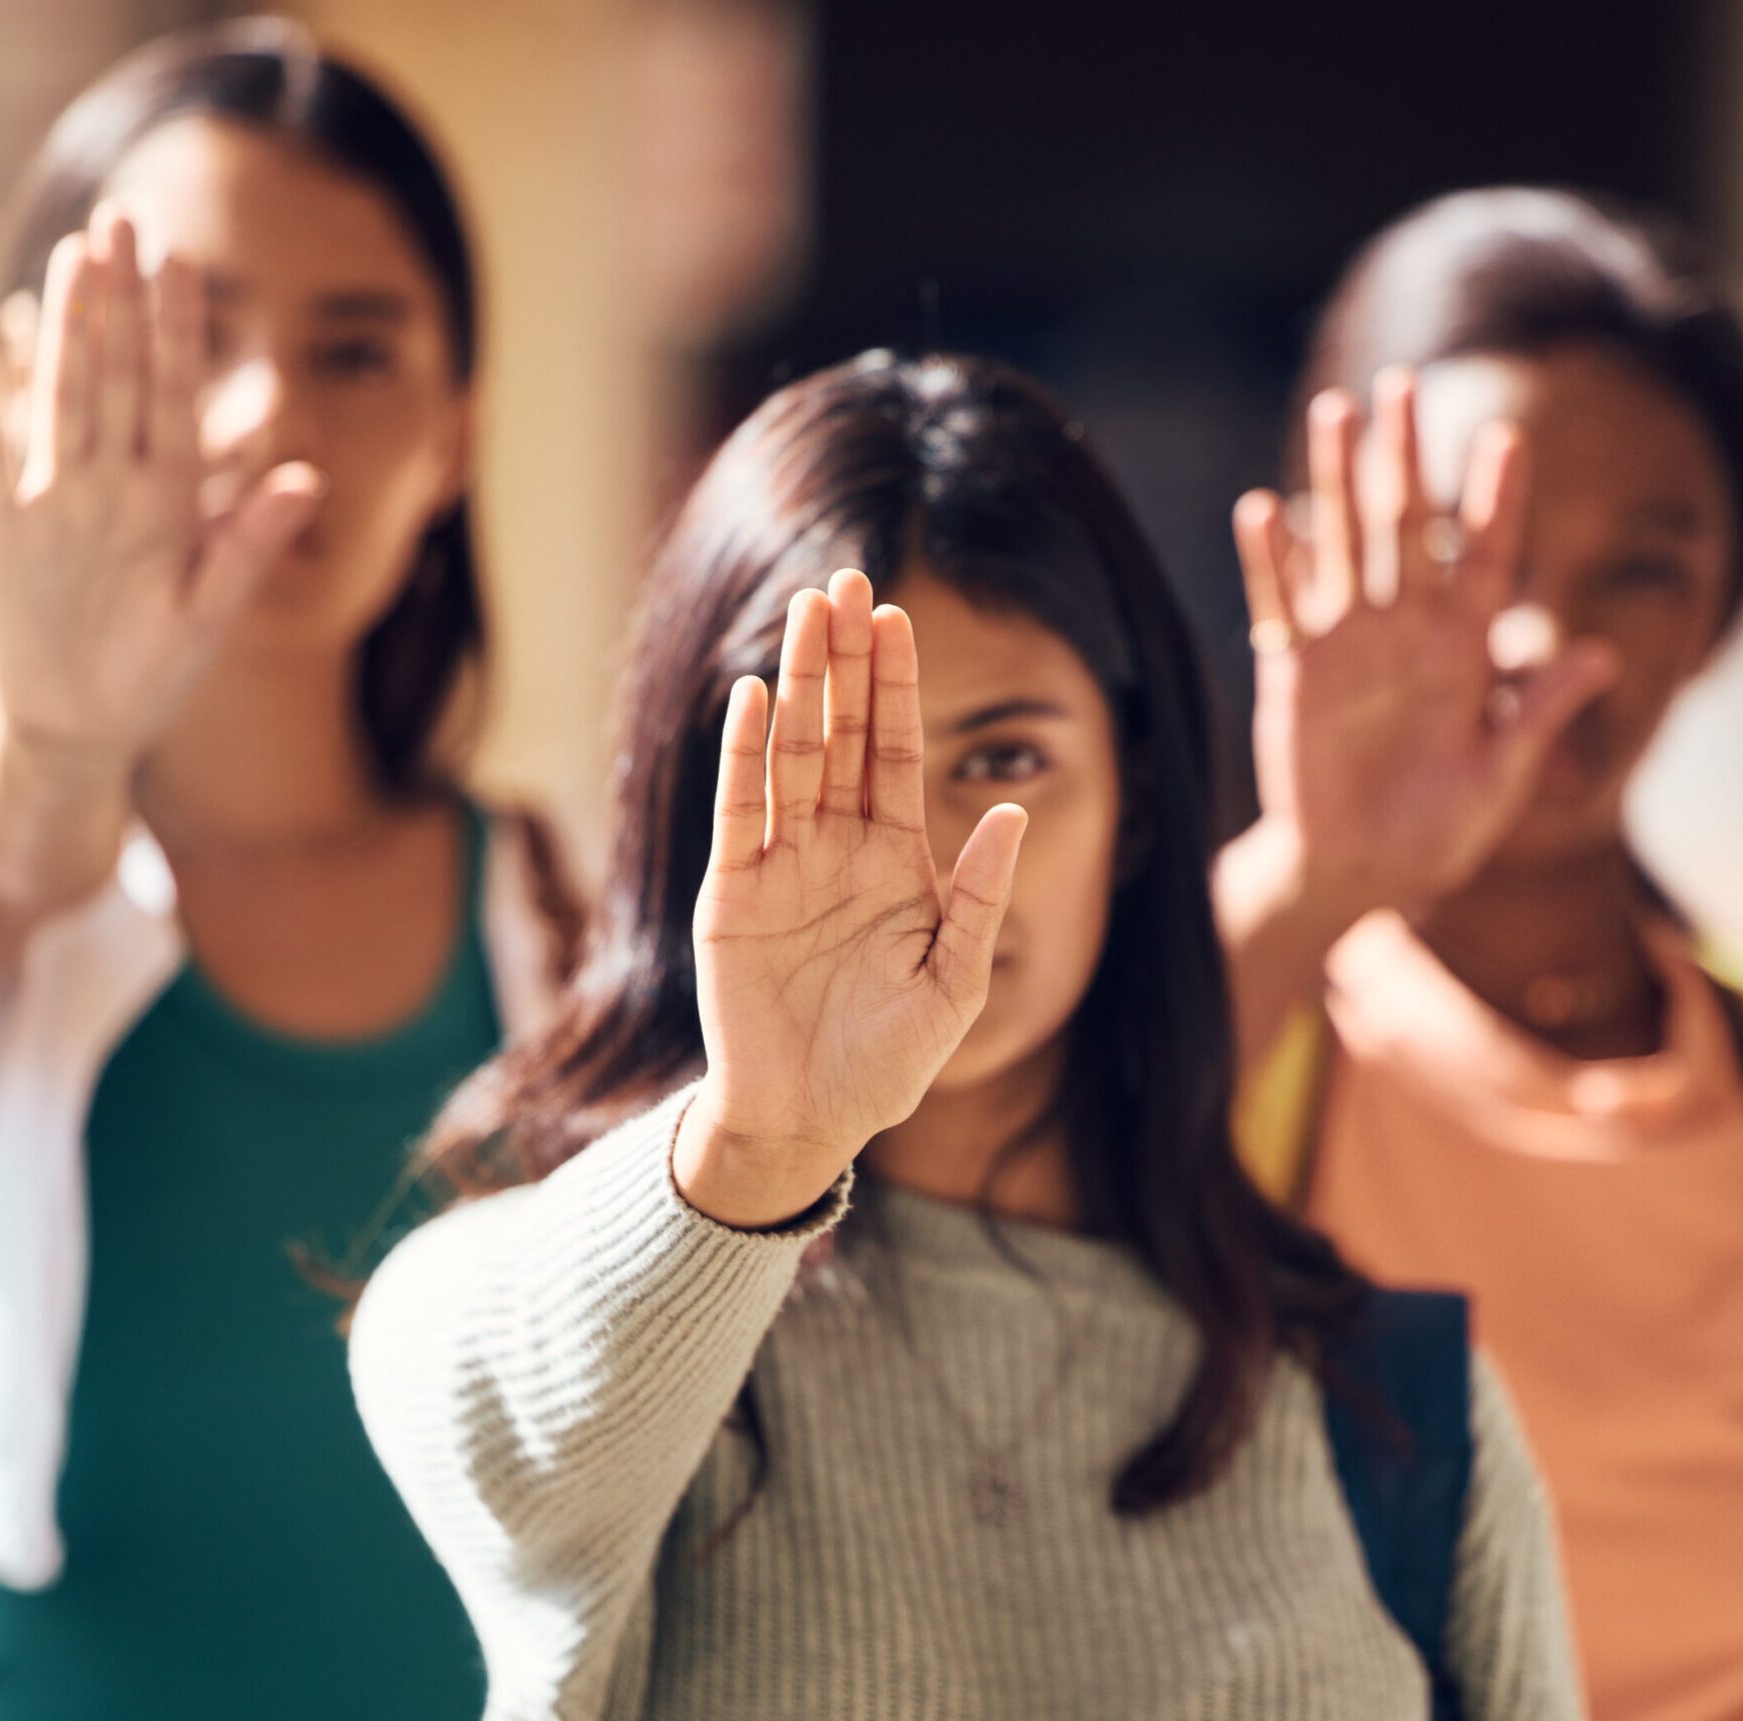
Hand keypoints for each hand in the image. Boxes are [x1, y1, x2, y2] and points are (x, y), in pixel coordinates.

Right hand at [0, 206, 320, 770]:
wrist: (80, 724)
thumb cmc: (153, 673)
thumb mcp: (208, 614)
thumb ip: (250, 543)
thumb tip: (308, 477)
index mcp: (170, 498)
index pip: (175, 393)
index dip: (179, 328)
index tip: (184, 260)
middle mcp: (112, 483)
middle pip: (117, 374)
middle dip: (121, 300)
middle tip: (123, 219)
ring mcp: (54, 498)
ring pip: (62, 397)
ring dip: (66, 330)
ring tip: (71, 259)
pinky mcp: (0, 525)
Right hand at [675, 572, 1027, 1226]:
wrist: (813, 1119)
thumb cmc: (889, 1060)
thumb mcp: (955, 979)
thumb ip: (980, 897)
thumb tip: (1011, 812)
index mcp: (895, 861)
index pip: (893, 753)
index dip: (895, 685)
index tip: (896, 617)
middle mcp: (834, 848)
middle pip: (840, 733)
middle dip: (843, 658)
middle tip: (847, 579)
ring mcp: (780, 866)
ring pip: (790, 754)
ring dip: (797, 683)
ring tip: (805, 611)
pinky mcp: (731, 895)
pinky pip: (740, 813)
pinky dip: (745, 757)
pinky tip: (754, 699)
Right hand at [1231, 368, 1618, 919]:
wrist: (1359, 875)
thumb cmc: (1440, 834)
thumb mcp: (1500, 779)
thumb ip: (1541, 714)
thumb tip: (1605, 652)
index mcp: (1466, 652)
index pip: (1489, 559)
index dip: (1497, 501)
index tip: (1508, 437)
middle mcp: (1407, 633)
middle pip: (1407, 528)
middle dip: (1405, 457)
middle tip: (1401, 384)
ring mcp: (1348, 647)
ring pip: (1342, 545)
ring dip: (1335, 479)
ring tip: (1334, 411)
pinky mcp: (1295, 674)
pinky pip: (1279, 606)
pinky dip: (1271, 561)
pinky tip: (1264, 511)